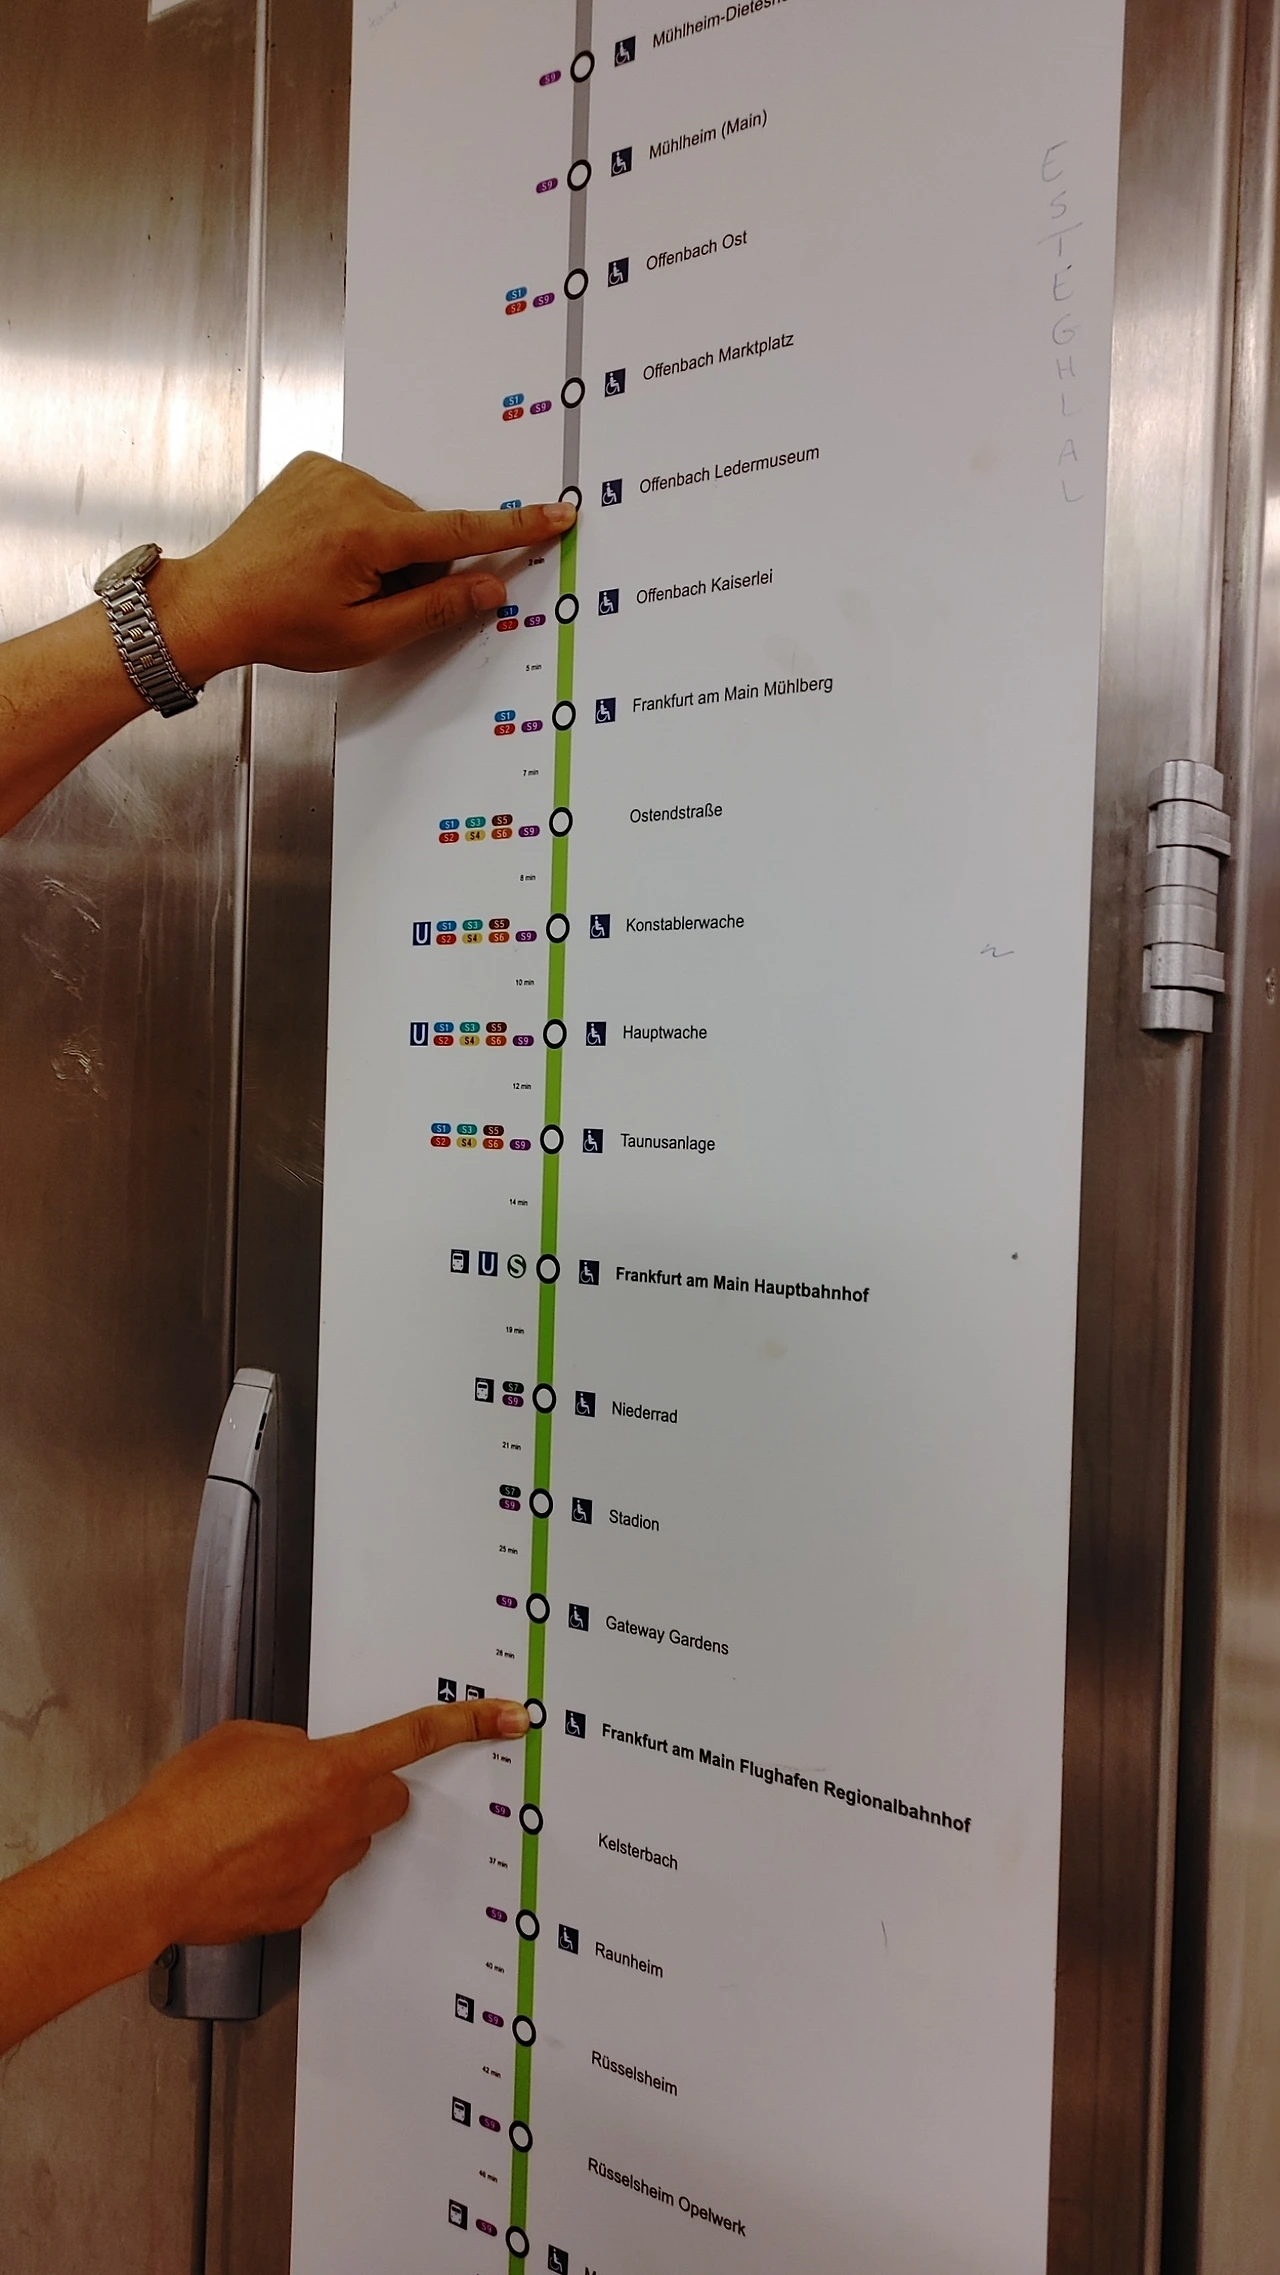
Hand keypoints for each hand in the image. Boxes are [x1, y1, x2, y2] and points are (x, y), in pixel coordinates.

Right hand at [114, 1696, 530, 1944]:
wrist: (149, 1877)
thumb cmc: (185, 1806)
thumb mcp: (242, 1740)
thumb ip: (291, 1744)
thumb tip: (304, 1760)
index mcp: (333, 1770)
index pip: (415, 1736)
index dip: (468, 1721)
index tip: (508, 1716)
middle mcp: (340, 1823)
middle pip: (387, 1799)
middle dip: (364, 1790)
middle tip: (315, 1786)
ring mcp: (325, 1872)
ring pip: (348, 1841)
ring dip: (323, 1829)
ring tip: (258, 1826)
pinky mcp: (303, 1909)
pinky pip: (316, 1877)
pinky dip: (293, 1866)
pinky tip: (249, 1859)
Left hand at [152, 451, 575, 681]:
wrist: (213, 603)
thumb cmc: (280, 625)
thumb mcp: (366, 636)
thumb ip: (436, 609)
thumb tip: (490, 589)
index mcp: (367, 534)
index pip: (460, 532)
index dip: (514, 528)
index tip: (557, 514)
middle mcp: (351, 490)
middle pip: (424, 532)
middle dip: (414, 569)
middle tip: (366, 603)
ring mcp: (330, 473)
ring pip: (396, 516)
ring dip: (387, 550)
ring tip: (337, 580)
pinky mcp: (314, 468)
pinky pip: (366, 498)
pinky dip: (362, 528)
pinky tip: (327, 554)